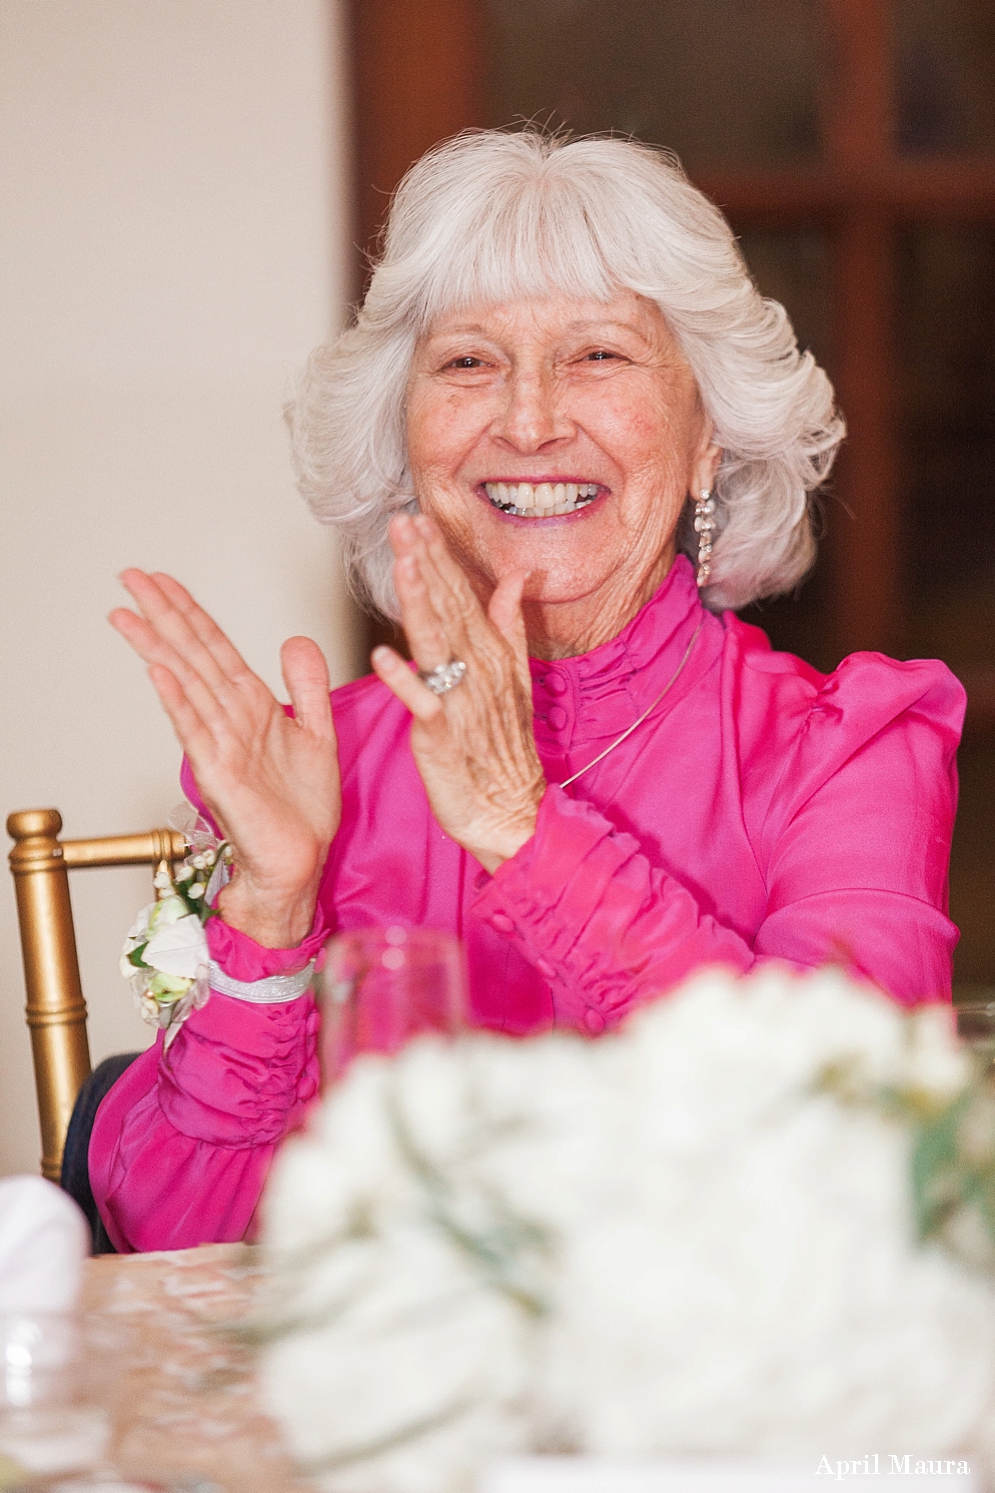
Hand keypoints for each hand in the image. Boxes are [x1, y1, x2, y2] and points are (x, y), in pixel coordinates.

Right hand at [110, 571, 339, 947]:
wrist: (301, 862)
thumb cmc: (302, 810)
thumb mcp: (318, 733)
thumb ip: (307, 686)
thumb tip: (295, 640)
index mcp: (253, 708)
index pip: (215, 648)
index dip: (191, 612)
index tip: (163, 581)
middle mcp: (231, 721)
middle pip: (192, 657)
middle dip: (163, 615)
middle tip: (130, 577)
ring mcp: (221, 746)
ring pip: (186, 685)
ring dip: (158, 647)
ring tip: (130, 614)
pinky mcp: (220, 775)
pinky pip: (196, 731)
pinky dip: (178, 701)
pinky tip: (160, 672)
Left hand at [371, 514, 544, 873]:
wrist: (511, 810)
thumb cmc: (504, 748)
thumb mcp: (514, 678)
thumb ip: (510, 623)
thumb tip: (515, 576)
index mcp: (489, 654)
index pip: (461, 594)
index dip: (437, 557)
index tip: (415, 519)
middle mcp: (476, 670)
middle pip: (447, 607)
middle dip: (424, 562)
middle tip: (402, 521)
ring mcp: (461, 701)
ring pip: (436, 642)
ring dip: (419, 602)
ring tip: (402, 564)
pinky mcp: (444, 736)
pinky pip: (424, 703)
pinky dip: (405, 679)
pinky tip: (383, 654)